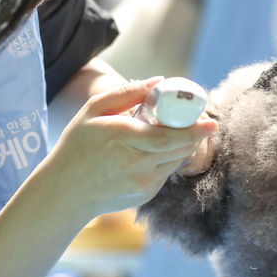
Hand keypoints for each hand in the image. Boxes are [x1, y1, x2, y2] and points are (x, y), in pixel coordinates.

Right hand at [45, 77, 217, 217]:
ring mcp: (142, 183)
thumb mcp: (94, 110)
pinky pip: (166, 171)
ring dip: (182, 144)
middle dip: (194, 134)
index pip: (168, 137)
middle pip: (179, 148)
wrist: (65, 192)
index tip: (211, 121)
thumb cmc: (77, 145)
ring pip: (176, 160)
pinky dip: (167, 158)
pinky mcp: (146, 195)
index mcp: (123, 139)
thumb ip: (127, 93)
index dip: (194, 130)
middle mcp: (136, 165)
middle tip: (202, 120)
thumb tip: (158, 81)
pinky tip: (151, 151)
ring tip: (172, 131)